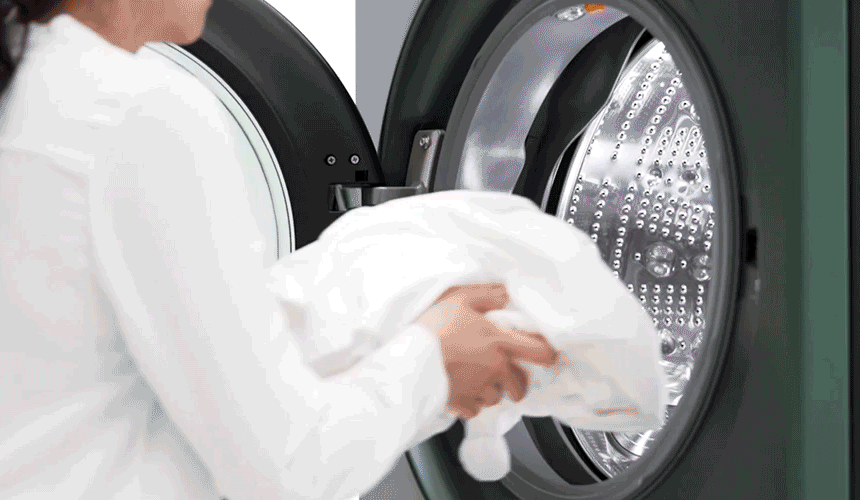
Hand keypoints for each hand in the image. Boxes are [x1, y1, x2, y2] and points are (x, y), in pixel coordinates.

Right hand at [416, 283, 557, 418]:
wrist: (410, 358)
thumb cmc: (434, 327)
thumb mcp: (460, 298)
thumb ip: (488, 295)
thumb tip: (506, 294)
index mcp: (499, 342)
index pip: (539, 351)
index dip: (549, 354)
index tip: (549, 356)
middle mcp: (494, 369)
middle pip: (520, 385)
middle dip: (518, 383)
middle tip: (509, 376)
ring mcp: (479, 389)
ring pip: (496, 398)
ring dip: (492, 391)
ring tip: (477, 380)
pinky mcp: (461, 403)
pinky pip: (475, 410)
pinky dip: (471, 404)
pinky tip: (462, 391)